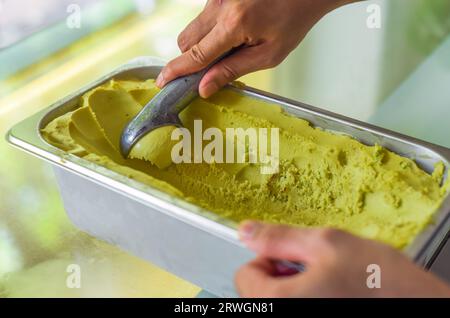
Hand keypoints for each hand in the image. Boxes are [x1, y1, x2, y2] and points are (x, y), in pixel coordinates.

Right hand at [157, 0, 356, 97]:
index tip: (162, 82)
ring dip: (203, 43)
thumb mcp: (269, 55)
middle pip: (186, 41)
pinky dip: (212, 29)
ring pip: (192, 28)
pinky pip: (203, 17)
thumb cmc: (292, 21)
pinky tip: (236, 28)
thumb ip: (233, 70)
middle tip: (214, 66)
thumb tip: (205, 88)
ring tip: (233, 44)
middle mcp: (221, 5)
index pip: (197, 55)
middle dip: (192, 58)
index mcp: (235, 24)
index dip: (177, 71)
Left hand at [235, 221, 449, 296]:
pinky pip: (297, 308)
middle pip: (258, 292)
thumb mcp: (327, 244)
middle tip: (315, 269)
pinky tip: (335, 295)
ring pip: (278, 302)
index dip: (268, 258)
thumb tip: (247, 231)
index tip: (292, 256)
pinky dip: (308, 298)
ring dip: (295, 288)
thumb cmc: (381, 281)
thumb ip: (281, 237)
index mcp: (278, 302)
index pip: (245, 276)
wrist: (421, 307)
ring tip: (329, 283)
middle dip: (281, 274)